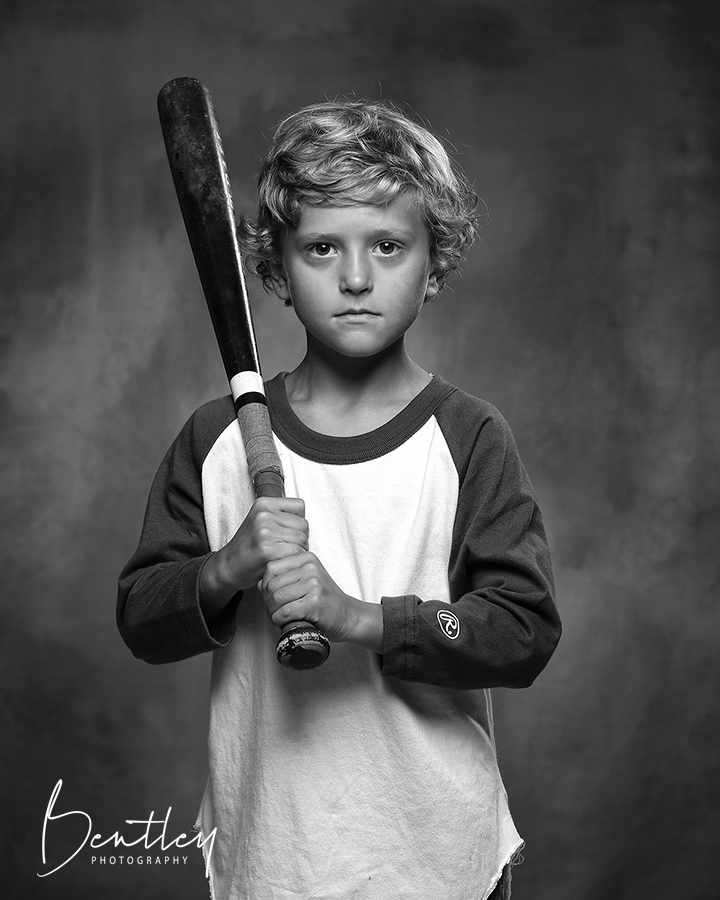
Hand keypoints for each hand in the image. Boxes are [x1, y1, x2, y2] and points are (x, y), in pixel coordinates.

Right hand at [200, 497, 308, 617]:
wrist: (229, 565)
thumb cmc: (249, 545)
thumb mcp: (262, 521)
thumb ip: (282, 516)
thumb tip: (306, 522)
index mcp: (263, 504)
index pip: (300, 505)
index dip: (298, 521)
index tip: (288, 532)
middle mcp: (264, 514)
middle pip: (304, 524)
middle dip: (301, 539)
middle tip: (287, 548)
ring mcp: (265, 531)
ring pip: (302, 539)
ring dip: (298, 551)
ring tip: (284, 555)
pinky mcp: (267, 549)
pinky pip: (296, 553)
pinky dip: (293, 560)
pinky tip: (281, 562)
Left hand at [260, 551, 382, 651]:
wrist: (348, 616)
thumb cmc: (324, 601)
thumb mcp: (305, 582)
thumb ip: (284, 579)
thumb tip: (259, 583)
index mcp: (306, 558)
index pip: (271, 568)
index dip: (265, 586)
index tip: (270, 598)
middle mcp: (310, 567)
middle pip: (271, 584)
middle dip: (267, 602)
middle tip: (273, 612)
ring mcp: (314, 583)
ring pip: (276, 598)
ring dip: (272, 613)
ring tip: (278, 618)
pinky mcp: (315, 602)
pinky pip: (284, 612)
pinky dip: (279, 621)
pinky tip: (284, 623)